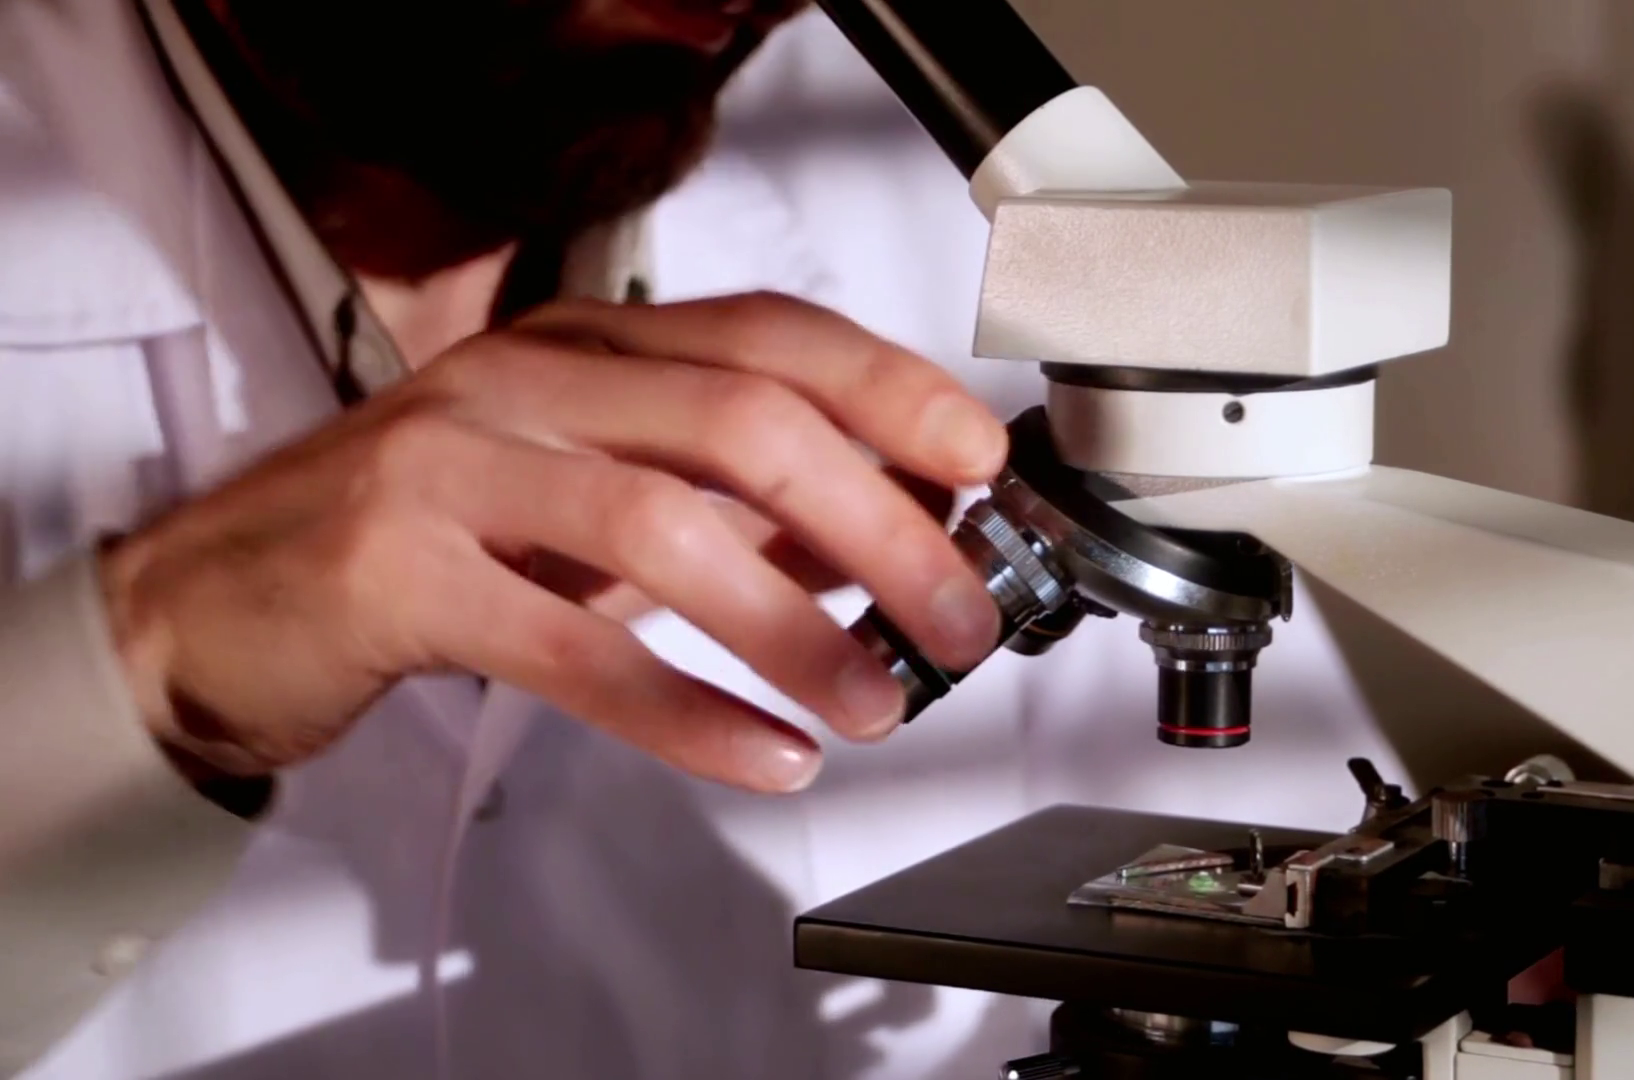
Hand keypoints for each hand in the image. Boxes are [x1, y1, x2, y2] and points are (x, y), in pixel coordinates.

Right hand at [100, 292, 1007, 793]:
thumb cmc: (432, 537)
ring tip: (878, 702)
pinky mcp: (399, 573)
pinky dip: (686, 709)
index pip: (770, 335)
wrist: (222, 595)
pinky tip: (765, 750)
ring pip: (665, 526)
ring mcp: (452, 467)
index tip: (979, 463)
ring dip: (796, 625)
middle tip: (955, 615)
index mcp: (586, 341)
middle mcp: (524, 379)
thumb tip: (889, 530)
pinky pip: (572, 648)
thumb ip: (727, 495)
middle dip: (876, 523)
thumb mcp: (590, 488)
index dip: (890, 392)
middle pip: (743, 423)